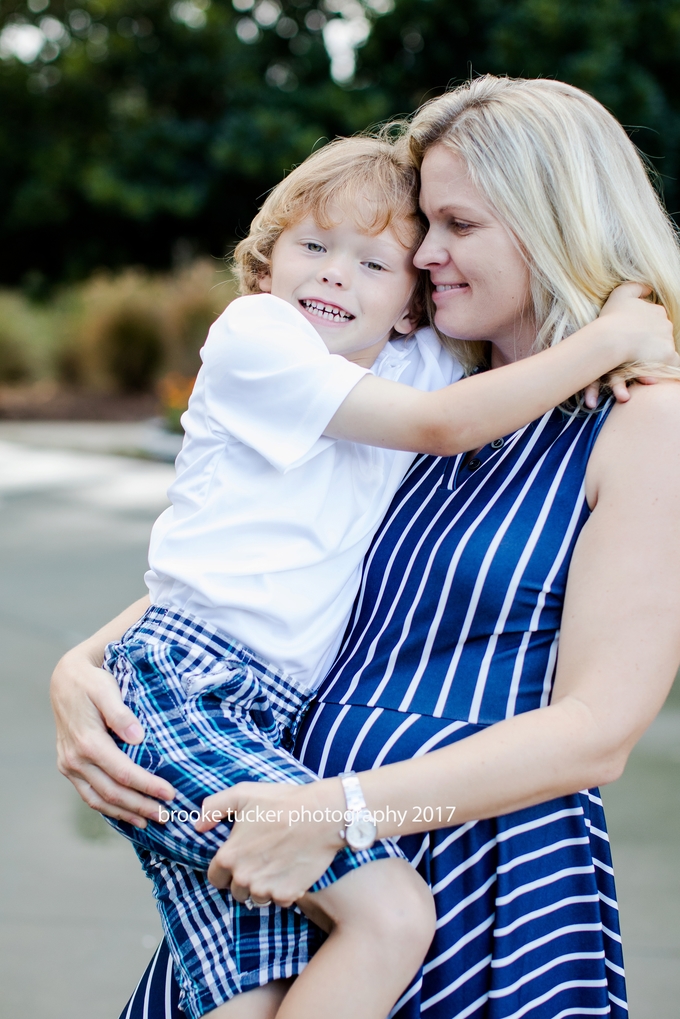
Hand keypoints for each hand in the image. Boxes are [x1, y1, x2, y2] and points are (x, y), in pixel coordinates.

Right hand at [51, 646, 174, 825]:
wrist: (65, 679)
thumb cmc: (90, 682)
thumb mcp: (106, 688)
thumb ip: (120, 713)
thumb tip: (138, 738)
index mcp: (87, 742)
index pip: (123, 773)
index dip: (147, 786)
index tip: (170, 793)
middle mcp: (75, 759)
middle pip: (112, 792)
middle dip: (140, 806)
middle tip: (166, 815)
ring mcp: (69, 765)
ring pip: (98, 799)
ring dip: (124, 813)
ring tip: (147, 822)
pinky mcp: (69, 766)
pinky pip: (88, 794)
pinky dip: (106, 808)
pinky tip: (124, 813)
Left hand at [196, 780, 344, 906]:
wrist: (320, 815)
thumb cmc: (282, 802)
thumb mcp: (243, 794)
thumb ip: (214, 808)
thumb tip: (198, 825)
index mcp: (229, 856)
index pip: (215, 878)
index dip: (225, 869)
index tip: (238, 859)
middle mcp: (244, 878)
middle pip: (236, 891)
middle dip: (245, 878)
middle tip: (261, 859)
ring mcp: (266, 889)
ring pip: (257, 898)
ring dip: (263, 886)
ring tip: (276, 864)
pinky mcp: (287, 894)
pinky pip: (279, 900)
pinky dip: (284, 890)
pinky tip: (290, 870)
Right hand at [583, 282, 679, 407]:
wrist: (610, 338)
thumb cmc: (612, 318)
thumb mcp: (621, 294)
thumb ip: (636, 287)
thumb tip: (649, 288)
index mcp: (657, 311)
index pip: (656, 320)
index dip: (645, 329)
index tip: (634, 336)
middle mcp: (665, 323)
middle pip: (662, 335)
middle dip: (652, 343)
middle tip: (637, 352)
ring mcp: (667, 340)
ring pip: (665, 349)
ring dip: (656, 357)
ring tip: (642, 364)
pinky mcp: (667, 355)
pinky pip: (674, 364)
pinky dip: (669, 368)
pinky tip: (661, 373)